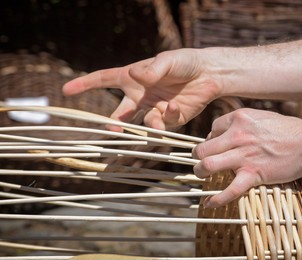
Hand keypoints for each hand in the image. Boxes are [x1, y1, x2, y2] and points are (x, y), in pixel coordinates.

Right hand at [62, 49, 219, 129]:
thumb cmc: (184, 62)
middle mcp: (140, 96)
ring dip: (148, 126)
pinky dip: (167, 117)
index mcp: (132, 78)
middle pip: (120, 114)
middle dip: (114, 125)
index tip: (66, 91)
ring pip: (142, 124)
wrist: (209, 74)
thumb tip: (135, 77)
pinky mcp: (169, 119)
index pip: (104, 80)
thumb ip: (152, 70)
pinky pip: (163, 124)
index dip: (85, 85)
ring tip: (157, 125)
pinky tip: (174, 105)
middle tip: (113, 130)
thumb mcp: (167, 60)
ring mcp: (154, 109)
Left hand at [193, 108, 301, 207]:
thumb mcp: (262, 117)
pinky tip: (209, 204)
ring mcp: (244, 156)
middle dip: (198, 157)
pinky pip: (230, 190)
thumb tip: (226, 133)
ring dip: (200, 173)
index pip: (212, 129)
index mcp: (240, 118)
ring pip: (207, 165)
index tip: (216, 147)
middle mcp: (238, 136)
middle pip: (203, 148)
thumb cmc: (289, 130)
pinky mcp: (254, 174)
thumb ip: (243, 123)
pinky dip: (217, 199)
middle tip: (201, 162)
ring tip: (201, 176)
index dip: (211, 138)